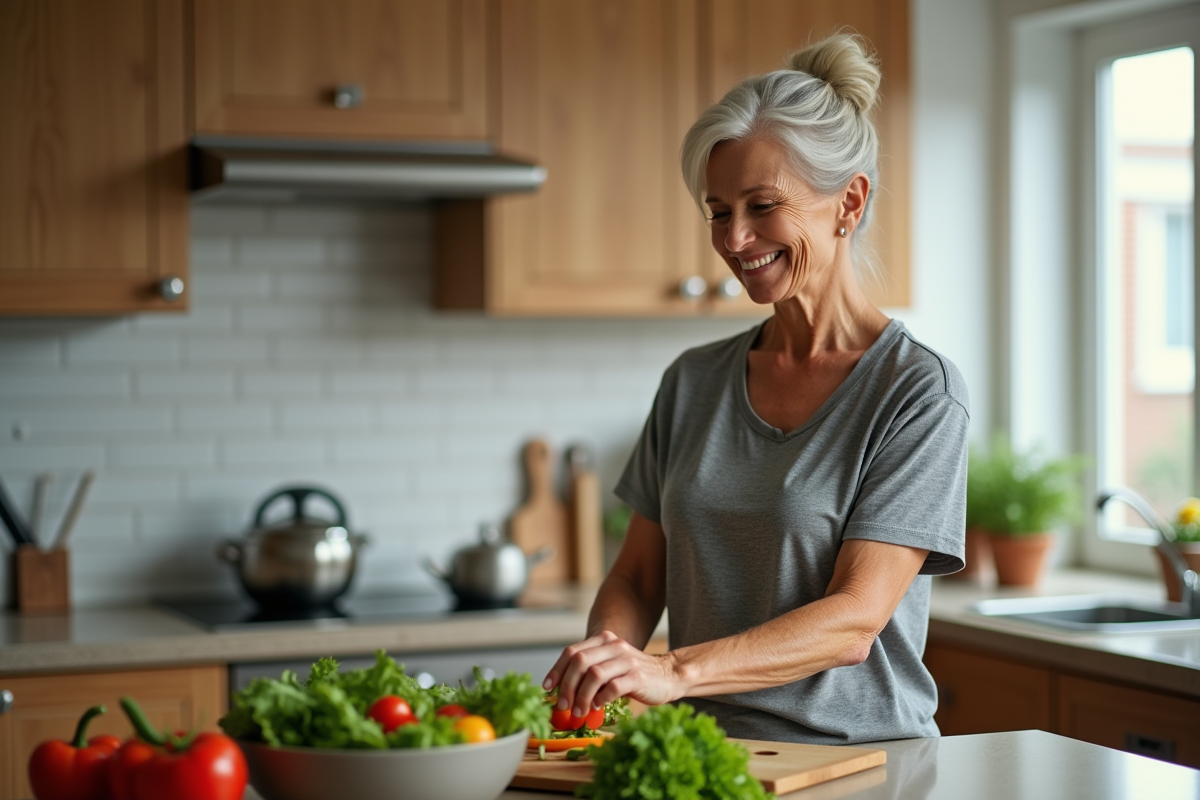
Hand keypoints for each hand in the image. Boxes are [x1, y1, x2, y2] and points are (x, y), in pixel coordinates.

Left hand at [542, 631, 683, 716]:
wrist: (669, 676)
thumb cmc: (634, 675)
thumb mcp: (610, 667)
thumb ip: (590, 672)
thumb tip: (562, 692)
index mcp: (604, 641)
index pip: (572, 651)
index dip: (556, 670)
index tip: (548, 688)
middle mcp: (614, 646)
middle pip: (580, 661)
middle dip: (566, 685)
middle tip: (562, 705)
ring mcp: (627, 660)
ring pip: (594, 674)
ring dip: (581, 696)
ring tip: (578, 711)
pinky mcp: (638, 676)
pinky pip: (613, 687)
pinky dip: (600, 699)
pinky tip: (597, 707)